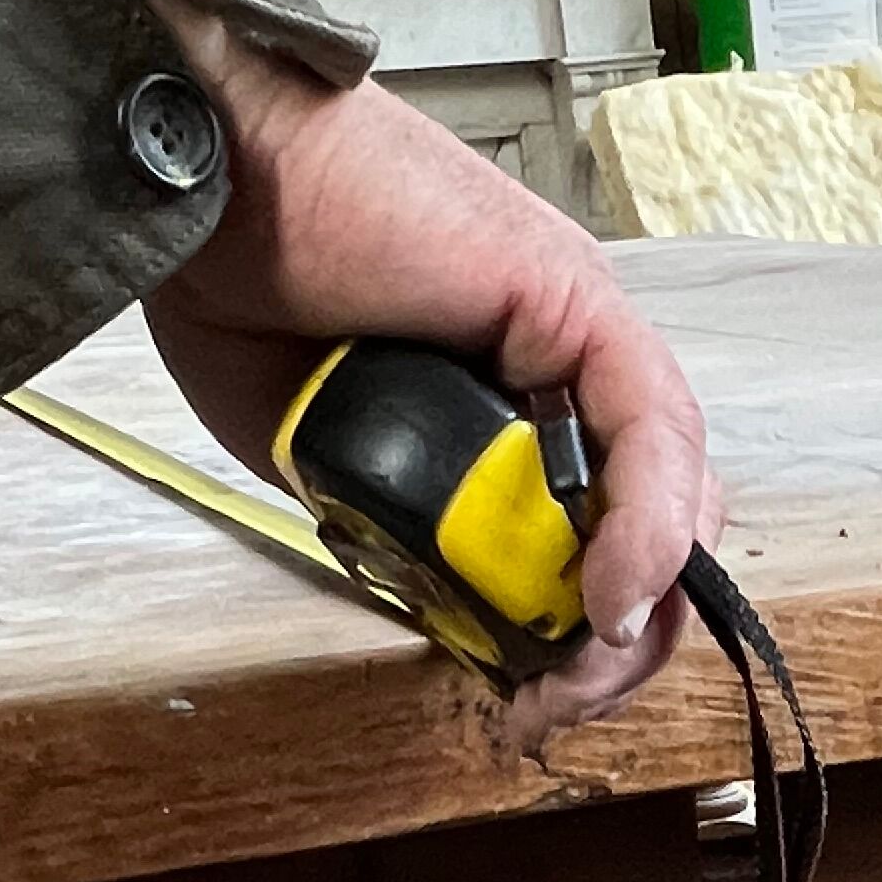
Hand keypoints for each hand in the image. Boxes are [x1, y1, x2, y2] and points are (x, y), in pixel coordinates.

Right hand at [145, 43, 715, 747]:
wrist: (209, 176)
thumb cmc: (243, 293)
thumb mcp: (332, 463)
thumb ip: (409, 528)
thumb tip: (454, 609)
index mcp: (505, 413)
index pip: (595, 544)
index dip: (579, 643)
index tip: (528, 705)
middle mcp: (560, 377)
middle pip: (655, 534)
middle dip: (614, 646)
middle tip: (549, 704)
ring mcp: (577, 339)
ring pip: (673, 497)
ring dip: (632, 608)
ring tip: (573, 665)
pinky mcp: (578, 303)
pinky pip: (652, 432)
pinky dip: (644, 528)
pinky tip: (608, 596)